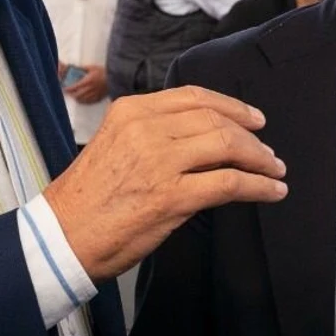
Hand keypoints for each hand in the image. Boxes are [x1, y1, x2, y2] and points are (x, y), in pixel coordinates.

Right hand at [43, 85, 287, 280]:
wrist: (61, 238)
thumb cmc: (86, 200)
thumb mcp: (115, 146)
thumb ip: (153, 134)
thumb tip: (202, 139)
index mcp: (131, 111)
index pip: (193, 97)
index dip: (231, 106)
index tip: (252, 118)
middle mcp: (146, 128)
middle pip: (216, 120)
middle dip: (250, 135)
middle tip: (268, 151)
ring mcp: (160, 161)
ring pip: (228, 146)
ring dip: (260, 159)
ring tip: (274, 170)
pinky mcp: (172, 196)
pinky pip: (230, 182)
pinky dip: (258, 186)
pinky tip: (272, 191)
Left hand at [64, 65, 107, 104]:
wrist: (115, 77)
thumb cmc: (104, 71)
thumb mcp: (93, 67)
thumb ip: (83, 68)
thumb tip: (75, 68)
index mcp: (88, 80)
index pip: (75, 86)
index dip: (69, 88)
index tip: (65, 88)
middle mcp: (91, 89)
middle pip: (78, 95)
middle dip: (72, 94)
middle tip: (69, 93)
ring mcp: (95, 94)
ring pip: (83, 99)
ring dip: (77, 98)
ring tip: (74, 96)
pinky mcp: (99, 97)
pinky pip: (90, 102)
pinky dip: (84, 101)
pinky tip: (82, 100)